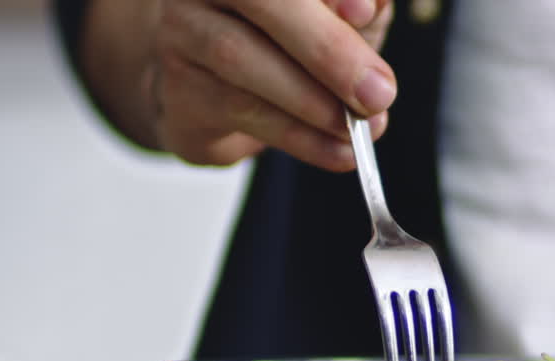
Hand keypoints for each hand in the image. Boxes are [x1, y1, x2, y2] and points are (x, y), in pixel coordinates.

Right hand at [141, 0, 395, 169]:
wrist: (228, 91)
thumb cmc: (295, 38)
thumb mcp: (340, 14)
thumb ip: (359, 4)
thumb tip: (366, 7)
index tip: (366, 13)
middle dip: (325, 48)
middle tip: (376, 93)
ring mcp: (182, 28)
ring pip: (239, 57)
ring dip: (311, 101)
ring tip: (357, 128)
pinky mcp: (178, 85)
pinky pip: (239, 110)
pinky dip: (299, 136)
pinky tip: (338, 151)